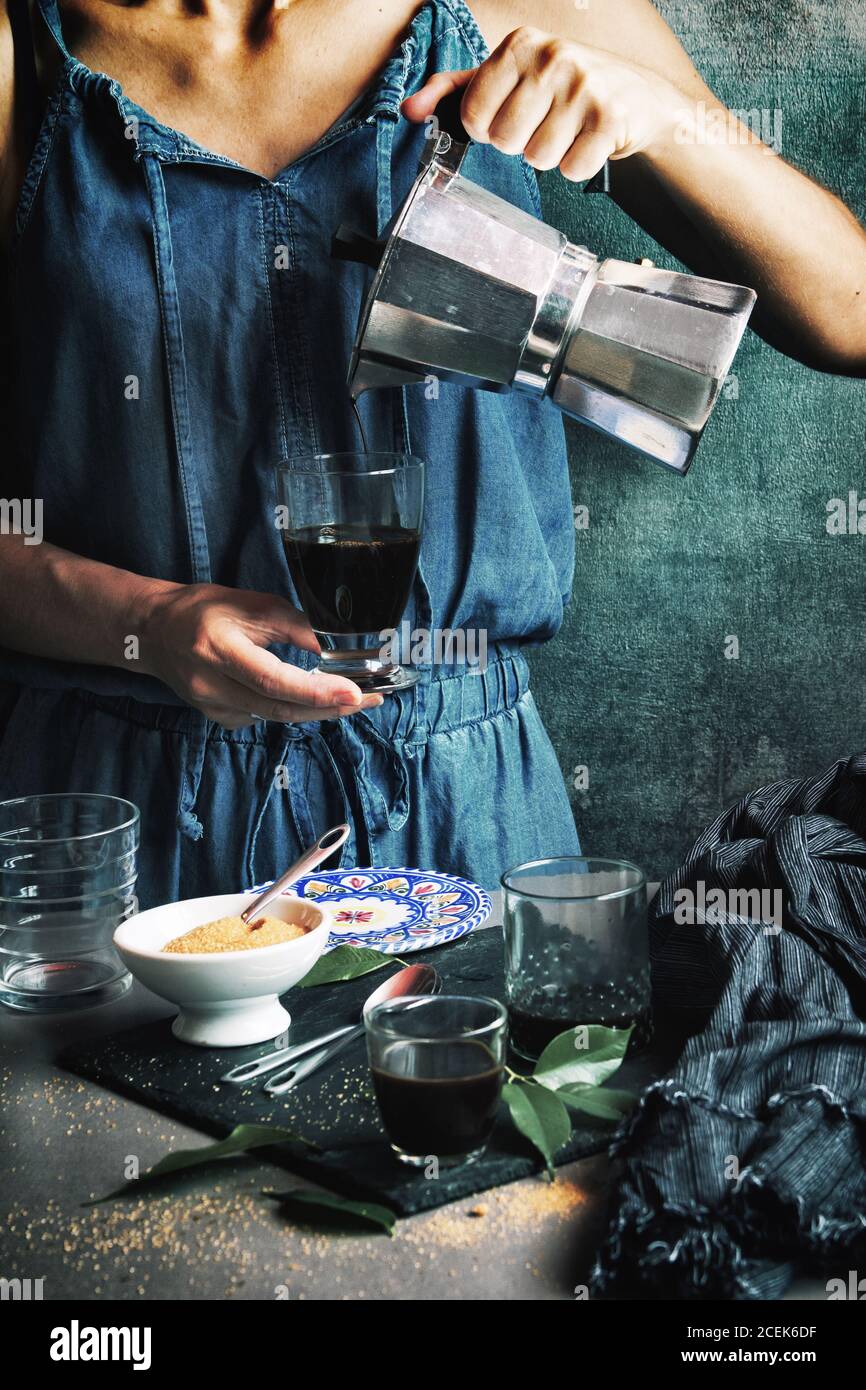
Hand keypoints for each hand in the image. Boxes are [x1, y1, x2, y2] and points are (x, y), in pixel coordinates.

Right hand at [135, 580, 382, 728]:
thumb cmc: (204, 610)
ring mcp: (212, 706)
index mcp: (218, 648)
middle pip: (279, 708)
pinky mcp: (217, 717)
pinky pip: (263, 718)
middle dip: (329, 706)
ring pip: (275, 717)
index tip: (355, 692)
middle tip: (368, 698)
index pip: (272, 680)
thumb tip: (337, 645)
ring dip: (317, 710)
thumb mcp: (251, 604)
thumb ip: (294, 626)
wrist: (154, 632)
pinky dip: (292, 709)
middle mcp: (212, 683)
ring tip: (353, 699)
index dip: (316, 691)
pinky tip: (312, 699)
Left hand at [401, 25, 680, 180]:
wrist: (635, 97)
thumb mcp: (507, 76)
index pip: (473, 115)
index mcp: (519, 44)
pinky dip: (577, 166)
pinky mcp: (609, 118)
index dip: (489, 128)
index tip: (512, 114)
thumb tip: (409, 110)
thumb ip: (454, 90)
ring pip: (538, 158)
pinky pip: (571, 169)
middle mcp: (552, 57)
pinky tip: (587, 141)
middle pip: (505, 141)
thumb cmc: (560, 88)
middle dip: (522, 143)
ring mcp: (584, 86)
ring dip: (551, 155)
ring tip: (567, 130)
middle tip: (544, 123)